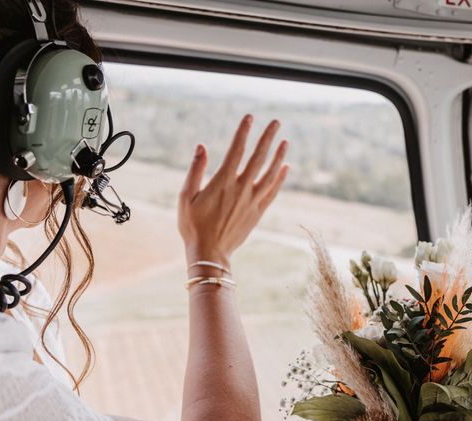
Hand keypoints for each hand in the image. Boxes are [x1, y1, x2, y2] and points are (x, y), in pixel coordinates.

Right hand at [178, 114, 288, 266]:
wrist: (210, 253)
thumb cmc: (193, 225)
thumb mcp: (186, 196)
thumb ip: (195, 170)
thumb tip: (202, 146)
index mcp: (223, 181)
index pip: (237, 149)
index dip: (244, 131)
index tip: (250, 117)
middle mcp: (241, 188)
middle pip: (258, 157)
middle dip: (268, 137)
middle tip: (276, 122)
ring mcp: (252, 200)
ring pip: (270, 173)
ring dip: (278, 156)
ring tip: (285, 141)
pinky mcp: (257, 212)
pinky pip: (272, 191)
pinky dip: (280, 178)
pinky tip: (285, 168)